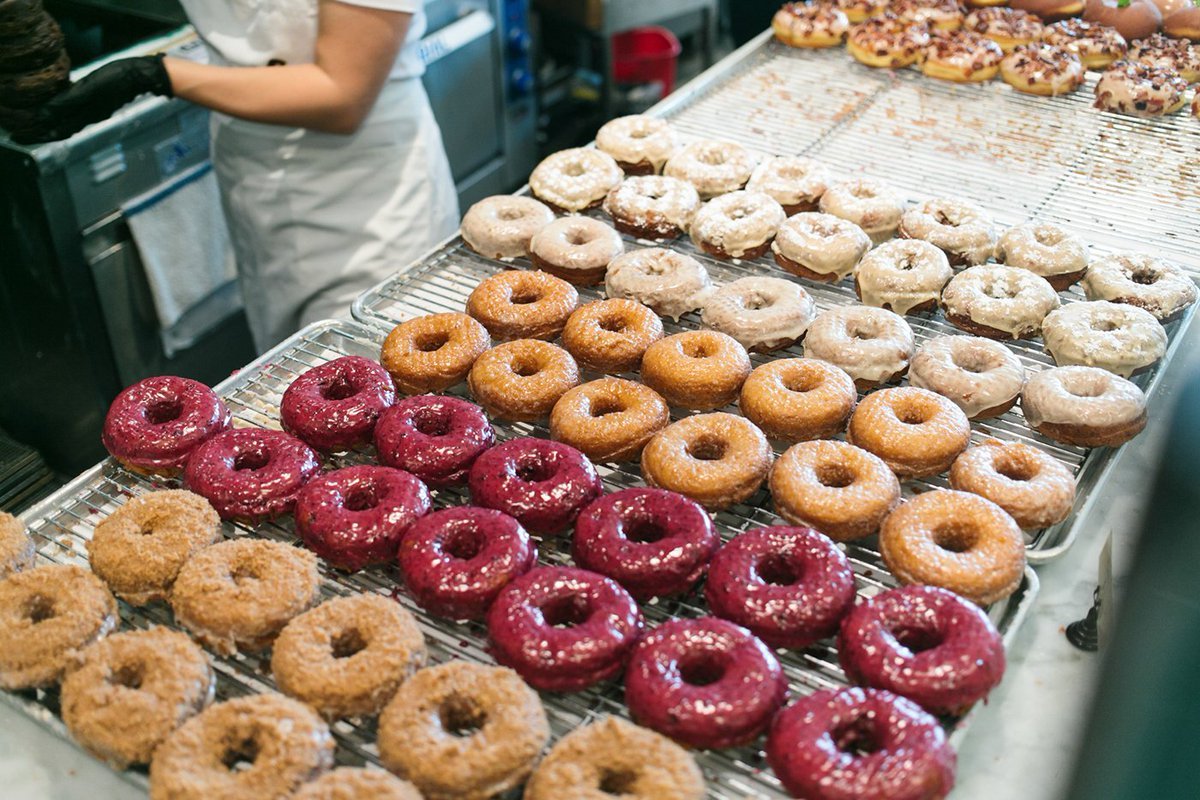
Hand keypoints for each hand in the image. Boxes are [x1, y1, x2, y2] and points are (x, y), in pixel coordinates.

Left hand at [11, 54, 172, 143]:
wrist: (142, 75)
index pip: (55, 129)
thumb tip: (43, 115)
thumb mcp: (89, 88)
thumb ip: (67, 102)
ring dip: (49, 125)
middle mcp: (88, 116)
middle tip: (19, 134)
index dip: (35, 134)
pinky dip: (61, 115)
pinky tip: (58, 109)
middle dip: (39, 132)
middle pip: (59, 129)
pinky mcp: (98, 102)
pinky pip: (74, 113)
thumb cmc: (117, 79)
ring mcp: (94, 110)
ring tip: (33, 124)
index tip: (17, 138)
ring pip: (66, 122)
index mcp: (85, 114)